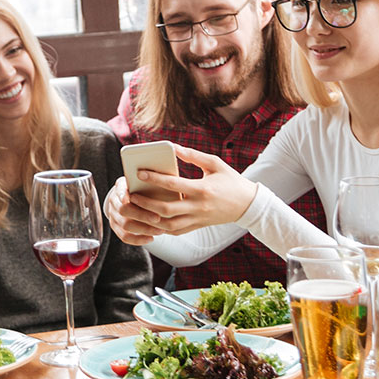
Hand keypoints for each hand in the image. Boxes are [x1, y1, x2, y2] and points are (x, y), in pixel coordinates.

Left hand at [106, 146, 256, 241]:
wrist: (248, 204)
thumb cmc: (231, 181)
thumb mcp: (215, 163)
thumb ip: (193, 155)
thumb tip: (172, 147)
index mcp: (203, 189)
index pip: (173, 185)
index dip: (154, 178)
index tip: (139, 172)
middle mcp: (198, 207)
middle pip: (166, 209)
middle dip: (145, 204)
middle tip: (131, 196)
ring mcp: (197, 220)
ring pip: (168, 225)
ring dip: (149, 219)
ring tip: (136, 209)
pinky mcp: (197, 227)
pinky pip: (174, 231)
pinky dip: (160, 227)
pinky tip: (149, 219)